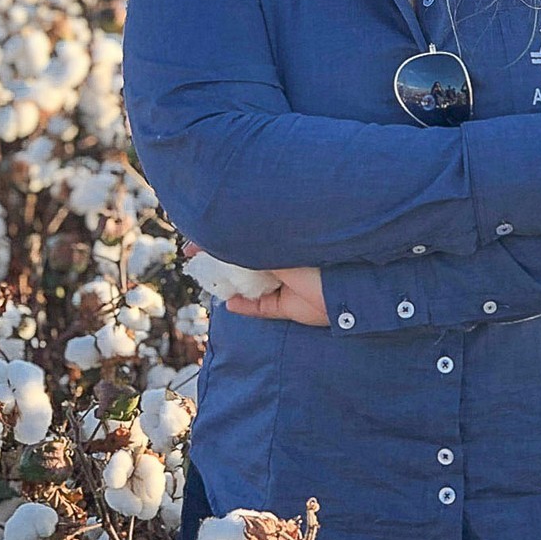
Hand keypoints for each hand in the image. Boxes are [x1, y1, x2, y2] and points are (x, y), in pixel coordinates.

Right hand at [180, 245, 329, 326]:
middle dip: (220, 258)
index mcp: (284, 237)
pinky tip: (229, 303)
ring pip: (249, 283)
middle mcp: (284, 258)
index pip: (247, 233)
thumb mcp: (278, 245)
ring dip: (229, 283)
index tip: (197, 236)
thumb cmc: (315, 256)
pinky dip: (244, 306)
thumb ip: (252, 243)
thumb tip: (223, 234)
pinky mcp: (288, 306)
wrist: (346, 289)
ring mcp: (286, 283)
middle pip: (245, 259)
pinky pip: (261, 306)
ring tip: (208, 281)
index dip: (220, 233)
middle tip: (193, 257)